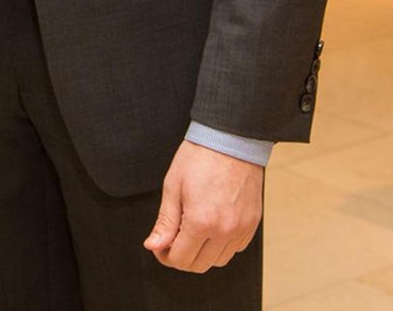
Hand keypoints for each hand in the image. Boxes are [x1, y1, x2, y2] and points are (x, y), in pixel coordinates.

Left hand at [143, 140, 262, 272]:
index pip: (181, 259)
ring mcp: (241, 229)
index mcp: (201, 222)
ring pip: (218, 261)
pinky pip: (235, 249)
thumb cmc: (200, 157)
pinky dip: (221, 246)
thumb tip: (153, 246)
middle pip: (199, 265)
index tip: (160, 245)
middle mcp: (224, 231)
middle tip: (172, 240)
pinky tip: (211, 227)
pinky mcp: (252, 224)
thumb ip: (165, 222)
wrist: (231, 139)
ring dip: (202, 253)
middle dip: (181, 257)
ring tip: (192, 232)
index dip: (165, 255)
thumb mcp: (173, 186)